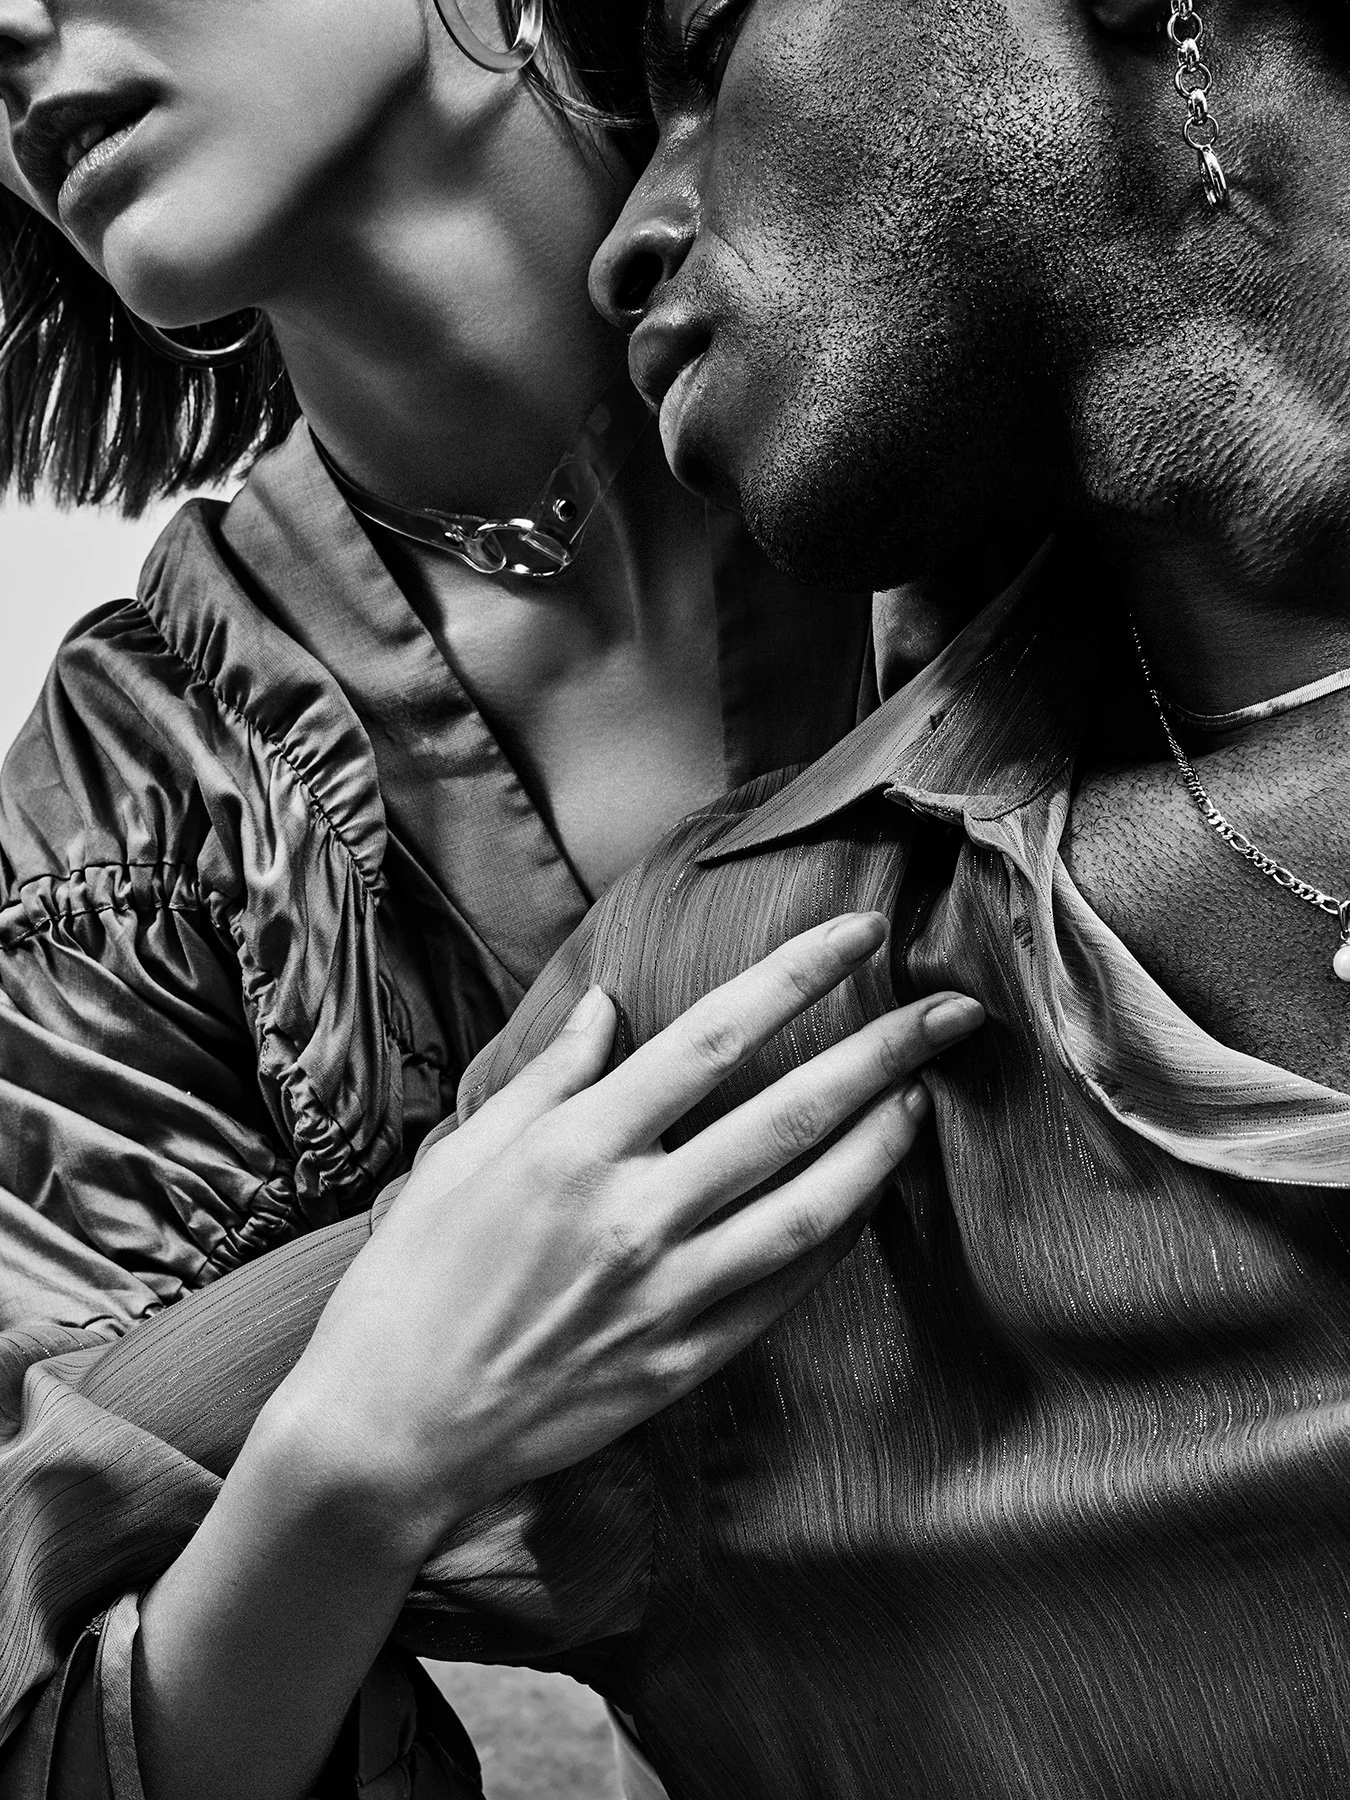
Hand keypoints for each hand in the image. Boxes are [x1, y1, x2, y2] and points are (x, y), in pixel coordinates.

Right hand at [271, 913, 982, 1554]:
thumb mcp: (463, 1157)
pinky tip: (869, 1198)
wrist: (391, 1430)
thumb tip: (607, 1004)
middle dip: (888, 1052)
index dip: (799, 975)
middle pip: (792, 1114)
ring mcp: (667, 1294)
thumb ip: (548, 1076)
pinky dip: (837, 1236)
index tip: (863, 933)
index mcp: (574, 1146)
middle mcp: (634, 1213)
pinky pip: (787, 1290)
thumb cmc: (412, 1282)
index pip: (713, 1036)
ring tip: (925, 1100)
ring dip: (884, 1146)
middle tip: (957, 1011)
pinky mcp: (682, 1360)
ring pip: (813, 1206)